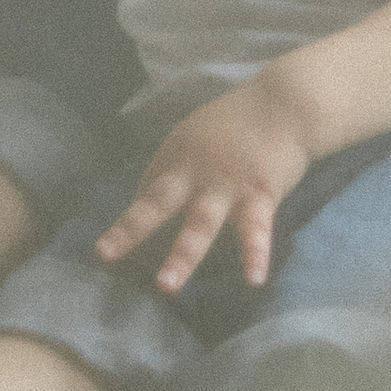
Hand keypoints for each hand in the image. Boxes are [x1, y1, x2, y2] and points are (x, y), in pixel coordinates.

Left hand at [94, 78, 313, 293]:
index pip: (145, 193)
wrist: (285, 104)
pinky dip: (256, 254)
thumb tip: (150, 198)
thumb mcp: (195, 135)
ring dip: (182, 256)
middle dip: (131, 230)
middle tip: (105, 256)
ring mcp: (226, 186)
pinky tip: (254, 279)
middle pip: (158, 203)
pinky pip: (256, 230)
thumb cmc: (238, 123)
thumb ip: (177, 168)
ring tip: (165, 285)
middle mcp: (195, 173)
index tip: (110, 252)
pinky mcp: (259, 195)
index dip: (128, 224)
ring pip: (200, 224)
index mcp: (176, 158)